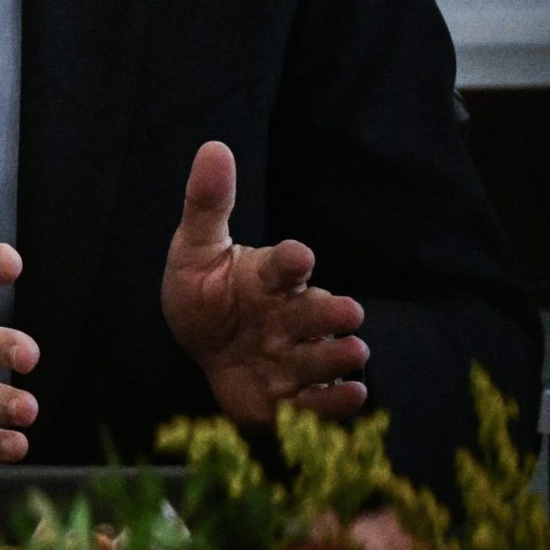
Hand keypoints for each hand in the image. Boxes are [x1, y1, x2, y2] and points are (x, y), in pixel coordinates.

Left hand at [160, 141, 367, 426]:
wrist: (203, 349)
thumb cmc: (206, 293)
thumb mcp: (195, 250)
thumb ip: (208, 204)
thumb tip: (213, 146)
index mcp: (269, 277)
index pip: (284, 264)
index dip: (291, 259)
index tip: (298, 256)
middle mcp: (290, 315)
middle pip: (315, 311)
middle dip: (329, 312)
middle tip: (347, 312)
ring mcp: (295, 356)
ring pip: (322, 355)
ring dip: (336, 355)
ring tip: (353, 352)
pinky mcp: (292, 397)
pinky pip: (317, 402)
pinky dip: (334, 402)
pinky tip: (353, 395)